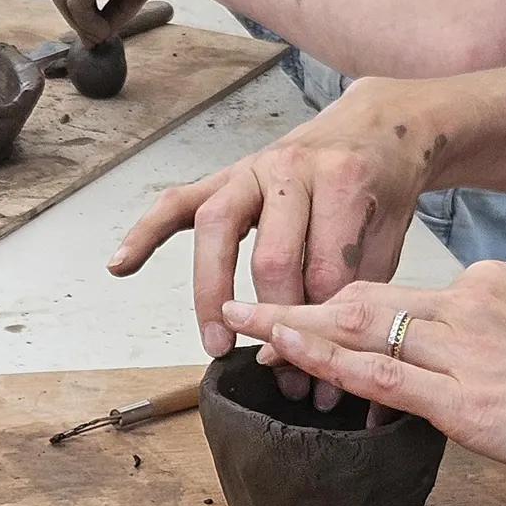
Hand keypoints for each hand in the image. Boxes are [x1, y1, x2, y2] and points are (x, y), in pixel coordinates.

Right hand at [111, 77, 433, 389]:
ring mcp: (252, 170)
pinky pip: (176, 203)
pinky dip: (145, 233)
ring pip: (217, 229)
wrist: (377, 128)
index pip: (324, 271)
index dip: (322, 330)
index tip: (320, 377)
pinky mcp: (224, 176)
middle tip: (277, 372)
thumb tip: (320, 377)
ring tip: (215, 343)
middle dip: (273, 323)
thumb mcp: (384, 242)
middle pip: (272, 257)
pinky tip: (121, 265)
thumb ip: (351, 299)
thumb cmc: (377, 193)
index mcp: (344, 182)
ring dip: (212, 292)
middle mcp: (292, 169)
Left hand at [222, 261, 505, 491]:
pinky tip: (286, 353)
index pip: (401, 295)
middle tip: (246, 306)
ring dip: (295, 327)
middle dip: (300, 304)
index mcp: (490, 289)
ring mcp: (464, 351)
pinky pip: (380, 374)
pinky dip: (325, 361)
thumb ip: (495, 349)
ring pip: (361, 330)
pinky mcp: (464, 399)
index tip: (303, 310)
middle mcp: (469, 306)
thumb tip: (465, 370)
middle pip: (367, 300)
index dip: (342, 305)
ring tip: (242, 324)